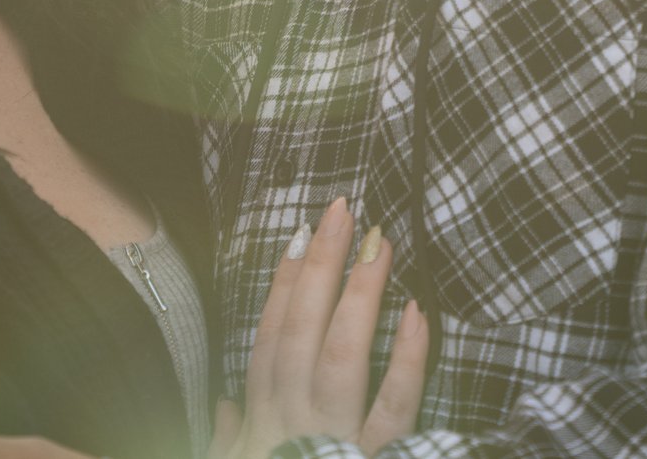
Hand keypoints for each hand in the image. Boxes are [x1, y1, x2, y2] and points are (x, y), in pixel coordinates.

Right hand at [215, 196, 428, 458]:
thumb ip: (229, 436)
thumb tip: (229, 403)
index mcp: (262, 423)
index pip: (271, 339)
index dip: (282, 286)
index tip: (298, 235)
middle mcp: (291, 424)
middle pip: (303, 331)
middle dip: (321, 267)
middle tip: (343, 210)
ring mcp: (331, 440)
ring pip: (342, 355)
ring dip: (359, 296)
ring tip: (378, 245)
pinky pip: (394, 409)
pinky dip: (406, 360)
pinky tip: (417, 315)